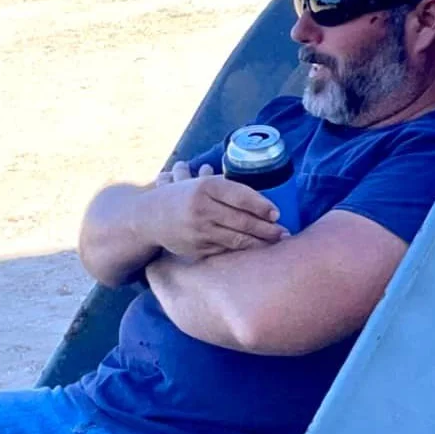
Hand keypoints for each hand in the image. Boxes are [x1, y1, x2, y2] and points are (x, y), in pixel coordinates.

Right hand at [148, 161, 282, 257]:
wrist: (149, 218)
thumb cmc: (183, 197)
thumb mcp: (201, 183)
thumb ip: (227, 187)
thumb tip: (263, 198)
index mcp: (205, 186)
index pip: (240, 195)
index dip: (262, 206)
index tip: (277, 213)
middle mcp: (201, 207)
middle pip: (242, 220)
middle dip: (267, 228)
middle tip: (284, 233)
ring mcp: (198, 230)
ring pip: (236, 238)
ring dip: (260, 242)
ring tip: (276, 242)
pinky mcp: (197, 247)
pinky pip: (226, 249)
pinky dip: (243, 250)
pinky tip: (256, 249)